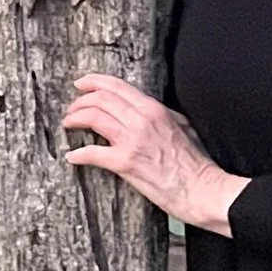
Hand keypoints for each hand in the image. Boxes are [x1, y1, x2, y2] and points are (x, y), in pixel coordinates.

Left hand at [60, 73, 245, 235]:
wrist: (202, 188)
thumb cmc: (194, 162)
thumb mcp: (181, 126)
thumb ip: (160, 115)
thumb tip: (143, 111)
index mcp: (153, 109)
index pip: (116, 86)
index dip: (93, 82)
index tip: (81, 84)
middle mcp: (141, 119)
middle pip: (100, 99)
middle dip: (79, 102)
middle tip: (72, 110)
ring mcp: (132, 140)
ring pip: (93, 117)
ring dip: (75, 119)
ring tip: (69, 125)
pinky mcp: (126, 163)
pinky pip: (93, 153)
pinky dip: (78, 154)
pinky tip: (73, 157)